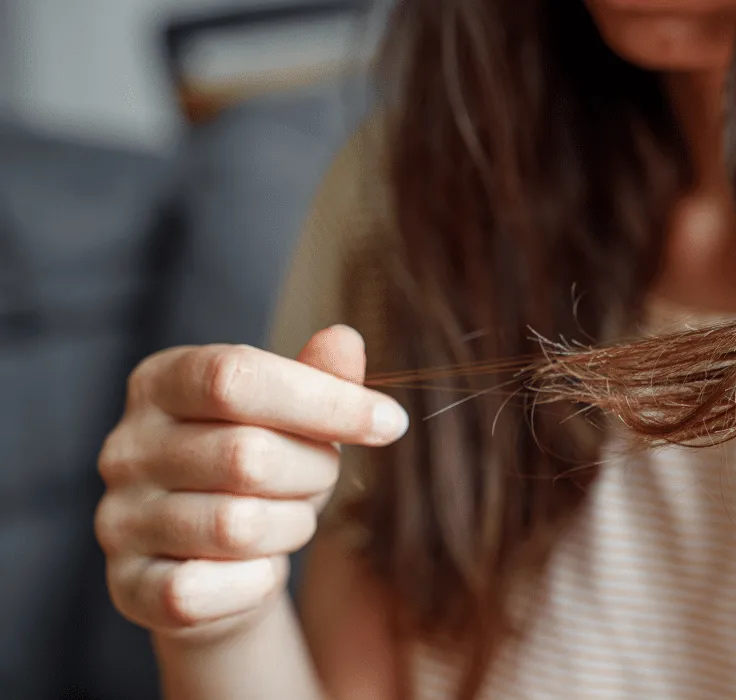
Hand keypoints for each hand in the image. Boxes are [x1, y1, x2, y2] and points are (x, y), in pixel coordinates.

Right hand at [96, 326, 407, 641]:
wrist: (218, 568)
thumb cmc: (262, 474)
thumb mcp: (296, 419)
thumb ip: (320, 378)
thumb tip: (345, 339)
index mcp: (162, 381)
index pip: (237, 378)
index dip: (324, 400)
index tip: (391, 422)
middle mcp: (127, 445)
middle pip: (247, 455)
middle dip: (314, 472)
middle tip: (321, 478)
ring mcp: (119, 518)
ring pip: (236, 526)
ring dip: (291, 527)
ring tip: (288, 520)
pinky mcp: (128, 586)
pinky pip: (203, 589)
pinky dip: (255, 581)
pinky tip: (260, 569)